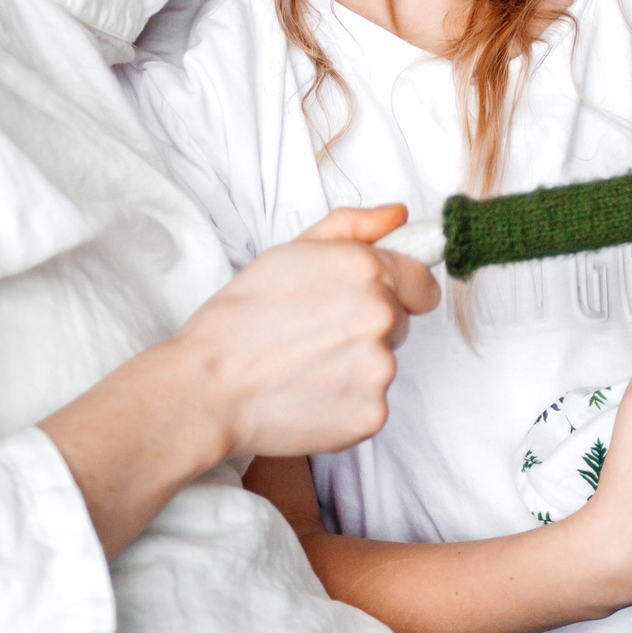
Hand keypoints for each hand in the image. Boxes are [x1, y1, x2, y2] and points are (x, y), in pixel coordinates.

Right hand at [166, 204, 441, 461]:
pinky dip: (347, 402)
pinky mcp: (372, 415)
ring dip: (356, 364)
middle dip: (369, 325)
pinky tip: (308, 393)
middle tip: (316, 332)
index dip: (401, 289)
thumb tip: (399, 217)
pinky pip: (372, 403)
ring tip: (304, 364)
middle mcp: (381, 317)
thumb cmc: (241, 317)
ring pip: (384, 363)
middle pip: (401, 322)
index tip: (378, 299)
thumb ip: (354, 226)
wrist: (208, 387)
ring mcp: (380, 370)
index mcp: (366, 270)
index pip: (423, 282)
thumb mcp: (291, 251)